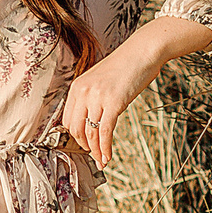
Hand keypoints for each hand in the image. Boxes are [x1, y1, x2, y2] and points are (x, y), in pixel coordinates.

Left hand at [57, 17, 211, 164]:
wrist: (143, 51)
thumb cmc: (126, 65)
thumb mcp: (101, 79)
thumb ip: (91, 97)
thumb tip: (91, 119)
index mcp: (77, 86)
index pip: (68, 119)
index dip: (75, 136)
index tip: (84, 144)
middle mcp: (83, 92)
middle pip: (75, 129)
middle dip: (84, 146)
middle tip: (94, 155)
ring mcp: (97, 97)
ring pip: (90, 133)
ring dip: (96, 151)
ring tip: (102, 161)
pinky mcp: (113, 103)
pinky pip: (104, 132)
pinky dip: (105, 148)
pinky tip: (108, 156)